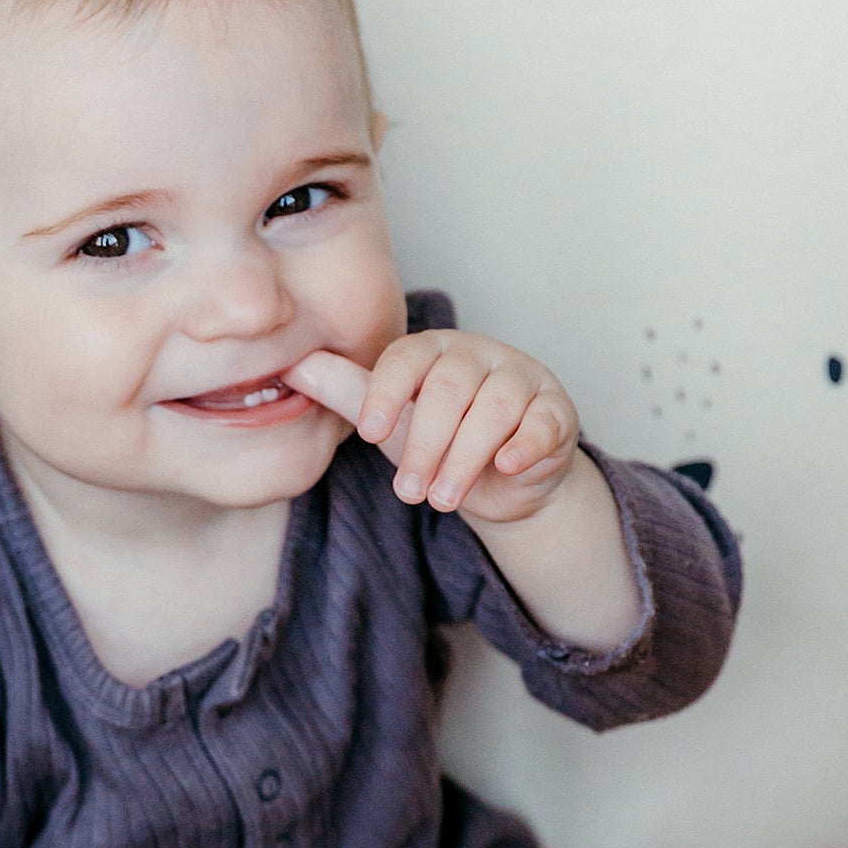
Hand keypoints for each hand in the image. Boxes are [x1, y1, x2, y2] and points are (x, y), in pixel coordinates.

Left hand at [287, 331, 579, 527]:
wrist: (500, 482)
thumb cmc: (440, 439)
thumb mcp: (391, 420)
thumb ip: (347, 393)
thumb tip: (291, 366)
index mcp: (435, 348)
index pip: (406, 358)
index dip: (385, 393)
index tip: (368, 434)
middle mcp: (481, 354)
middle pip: (450, 388)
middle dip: (425, 444)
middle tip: (408, 492)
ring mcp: (523, 378)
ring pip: (495, 408)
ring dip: (465, 457)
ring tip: (442, 499)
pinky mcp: (556, 411)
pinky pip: (543, 422)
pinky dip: (524, 445)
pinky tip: (505, 467)